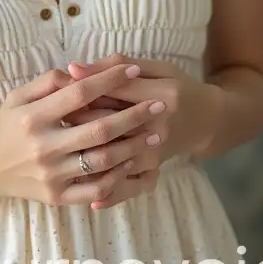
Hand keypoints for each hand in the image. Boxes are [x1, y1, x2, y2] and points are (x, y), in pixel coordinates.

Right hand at [0, 64, 166, 207]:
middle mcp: (43, 146)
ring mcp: (51, 175)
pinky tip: (132, 163)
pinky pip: (95, 189)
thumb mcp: (18, 96)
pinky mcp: (57, 197)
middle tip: (159, 106)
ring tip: (154, 134)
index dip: (108, 80)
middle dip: (134, 116)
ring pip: (102, 161)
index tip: (132, 70)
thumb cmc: (7, 125)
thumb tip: (79, 71)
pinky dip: (117, 176)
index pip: (79, 94)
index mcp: (33, 116)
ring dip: (133, 147)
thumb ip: (48, 82)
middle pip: (99, 130)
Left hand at [64, 53, 222, 206]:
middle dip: (76, 123)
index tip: (61, 88)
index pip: (112, 92)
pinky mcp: (154, 170)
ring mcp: (156, 153)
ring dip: (84, 157)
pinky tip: (89, 197)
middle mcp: (158, 128)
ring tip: (60, 152)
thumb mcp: (155, 68)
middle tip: (54, 120)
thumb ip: (115, 66)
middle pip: (108, 125)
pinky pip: (127, 186)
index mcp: (161, 95)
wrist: (208, 120)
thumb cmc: (178, 87)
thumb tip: (73, 68)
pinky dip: (108, 192)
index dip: (83, 89)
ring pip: (112, 158)